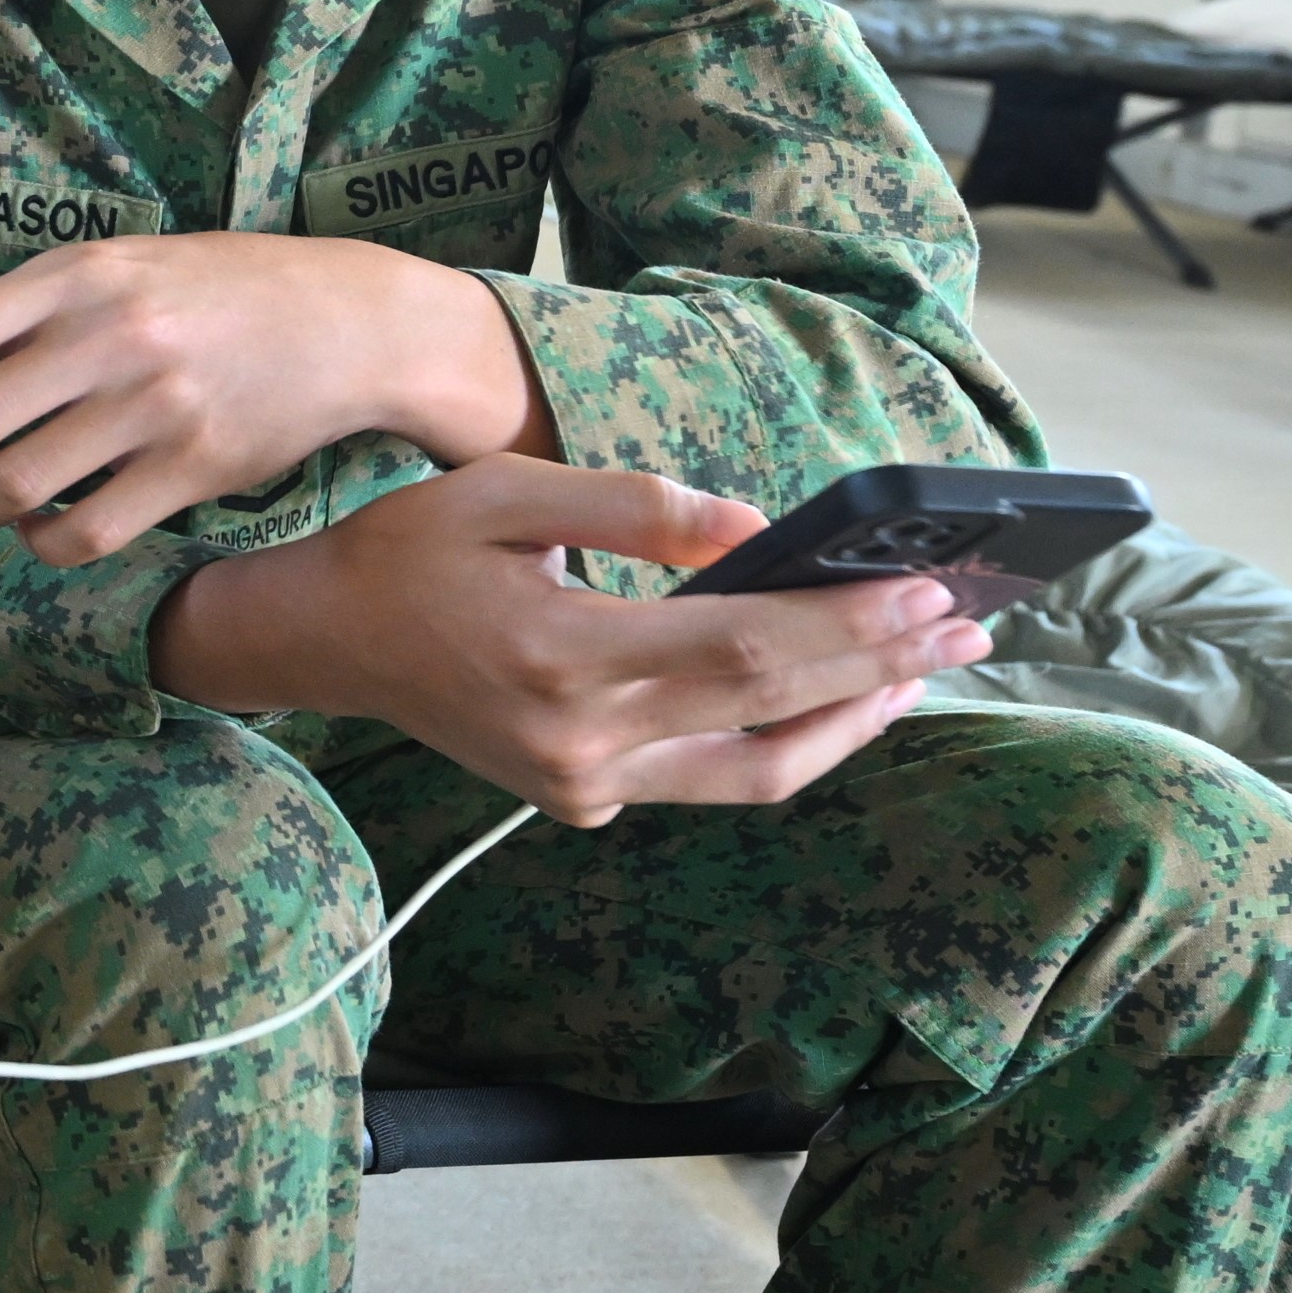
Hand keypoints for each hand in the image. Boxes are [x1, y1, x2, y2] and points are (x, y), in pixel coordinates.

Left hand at [0, 230, 551, 562]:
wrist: (349, 321)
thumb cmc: (213, 291)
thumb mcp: (118, 270)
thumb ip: (20, 314)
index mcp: (81, 275)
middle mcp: (111, 337)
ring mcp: (153, 406)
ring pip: (14, 486)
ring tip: (4, 488)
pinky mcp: (193, 470)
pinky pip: (81, 534)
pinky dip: (46, 543)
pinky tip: (54, 526)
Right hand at [145, 460, 982, 825]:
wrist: (324, 642)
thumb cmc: (410, 552)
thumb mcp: (506, 492)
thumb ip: (638, 508)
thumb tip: (757, 529)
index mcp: (564, 660)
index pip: (742, 650)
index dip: (845, 628)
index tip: (929, 597)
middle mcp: (585, 745)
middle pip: (768, 711)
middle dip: (877, 666)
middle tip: (967, 624)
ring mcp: (588, 787)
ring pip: (757, 772)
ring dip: (850, 721)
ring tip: (921, 670)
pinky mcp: (587, 800)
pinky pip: (714, 777)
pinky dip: (786, 739)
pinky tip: (833, 696)